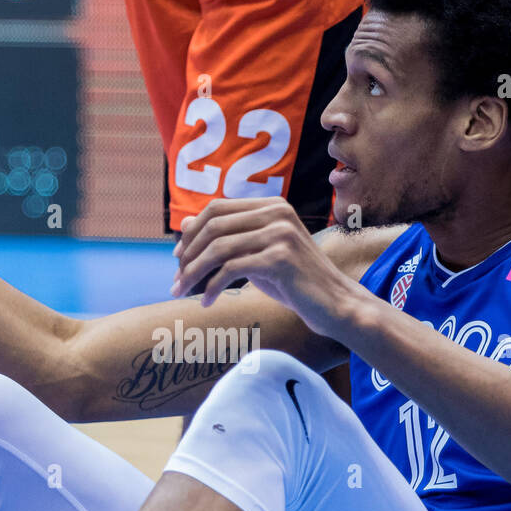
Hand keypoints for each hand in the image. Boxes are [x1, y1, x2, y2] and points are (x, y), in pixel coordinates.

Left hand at [173, 198, 360, 338]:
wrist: (334, 304)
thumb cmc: (296, 283)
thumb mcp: (259, 255)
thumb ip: (230, 239)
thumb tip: (186, 226)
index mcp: (272, 205)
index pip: (217, 208)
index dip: (191, 231)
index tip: (177, 257)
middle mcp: (277, 213)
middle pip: (213, 226)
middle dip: (188, 255)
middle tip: (176, 281)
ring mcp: (280, 233)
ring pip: (218, 248)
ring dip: (194, 272)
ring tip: (182, 291)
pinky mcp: (280, 258)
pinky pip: (231, 269)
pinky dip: (213, 287)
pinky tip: (207, 302)